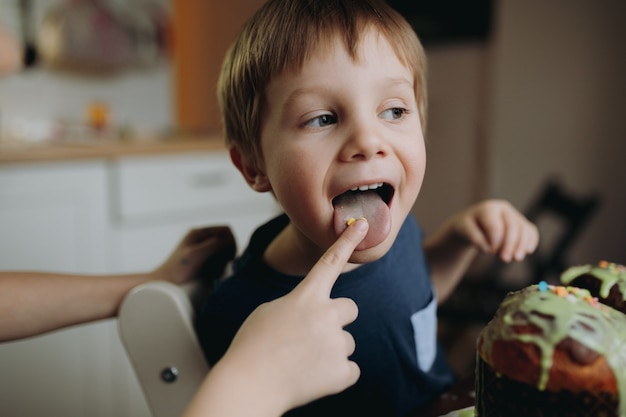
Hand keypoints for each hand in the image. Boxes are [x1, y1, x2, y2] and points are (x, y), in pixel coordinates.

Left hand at [151, 226, 235, 284]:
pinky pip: (217, 261)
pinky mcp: (201, 261)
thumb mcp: (197, 254)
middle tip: (219, 266)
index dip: (231, 242)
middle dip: (226, 254)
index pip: (226, 230)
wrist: (163, 284)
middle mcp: (201, 239)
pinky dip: (217, 268)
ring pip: (223, 252)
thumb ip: (214, 244)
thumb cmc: (176, 270)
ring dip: (222, 263)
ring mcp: (201, 250)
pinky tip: (209, 276)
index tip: (228, 256)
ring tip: (212, 272)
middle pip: (226, 241)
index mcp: (199, 233)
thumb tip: (229, 242)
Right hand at [216, 219, 368, 413]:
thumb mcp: (269, 312)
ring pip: (346, 341)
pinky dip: (336, 375)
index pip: (331, 262)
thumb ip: (298, 306)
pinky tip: (312, 377)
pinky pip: (351, 369)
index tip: (361, 225)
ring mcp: (336, 343)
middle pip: (350, 308)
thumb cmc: (252, 347)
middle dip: (337, 319)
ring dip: (331, 350)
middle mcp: (326, 315)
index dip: (347, 242)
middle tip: (314, 334)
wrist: (249, 385)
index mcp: (306, 296)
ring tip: (303, 361)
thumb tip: (315, 317)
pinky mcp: (342, 371)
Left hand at [450, 199, 538, 262]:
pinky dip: (531, 241)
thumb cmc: (467, 225)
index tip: (488, 252)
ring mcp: (514, 215)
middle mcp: (504, 210)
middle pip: (512, 226)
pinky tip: (527, 251)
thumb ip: (474, 238)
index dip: (494, 241)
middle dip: (510, 244)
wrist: (473, 223)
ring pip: (524, 229)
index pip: (495, 225)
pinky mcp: (522, 223)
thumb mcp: (463, 229)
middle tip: (504, 259)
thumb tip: (486, 248)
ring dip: (522, 245)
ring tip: (517, 259)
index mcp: (488, 208)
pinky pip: (531, 231)